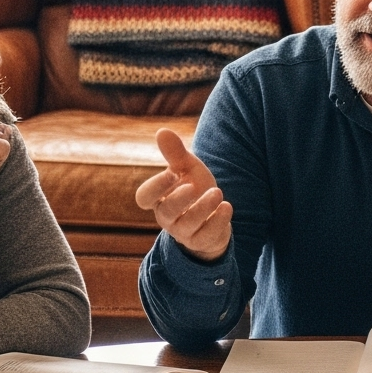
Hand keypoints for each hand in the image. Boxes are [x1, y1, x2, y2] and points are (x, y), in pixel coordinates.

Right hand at [135, 129, 233, 262]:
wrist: (212, 213)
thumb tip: (162, 131)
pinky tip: (226, 207)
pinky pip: (206, 236)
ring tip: (217, 192)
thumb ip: (175, 153)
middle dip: (179, 200)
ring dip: (203, 207)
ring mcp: (184, 231)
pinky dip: (218, 221)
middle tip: (194, 186)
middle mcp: (167, 217)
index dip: (155, 187)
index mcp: (159, 198)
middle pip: (166, 212)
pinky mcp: (201, 241)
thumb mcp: (186, 168)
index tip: (172, 174)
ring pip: (188, 225)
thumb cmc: (193, 187)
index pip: (145, 198)